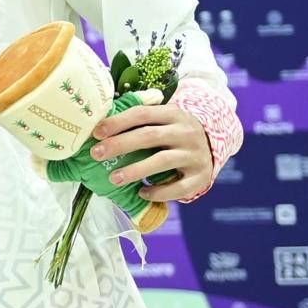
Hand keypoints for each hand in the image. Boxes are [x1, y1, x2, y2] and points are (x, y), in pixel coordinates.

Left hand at [90, 102, 212, 202]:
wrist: (211, 146)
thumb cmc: (172, 133)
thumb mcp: (162, 120)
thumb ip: (137, 121)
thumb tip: (96, 130)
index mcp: (173, 114)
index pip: (142, 114)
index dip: (118, 122)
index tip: (96, 132)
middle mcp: (186, 132)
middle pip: (150, 136)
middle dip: (120, 144)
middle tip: (96, 154)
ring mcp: (195, 155)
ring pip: (163, 161)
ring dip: (136, 170)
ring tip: (114, 179)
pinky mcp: (201, 176)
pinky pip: (180, 187)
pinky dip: (159, 192)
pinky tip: (142, 193)